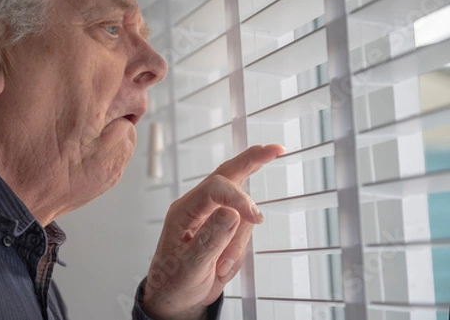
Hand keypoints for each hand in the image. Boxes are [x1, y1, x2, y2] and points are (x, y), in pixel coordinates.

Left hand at [142, 144, 284, 319]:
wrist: (174, 300)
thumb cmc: (173, 282)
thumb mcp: (189, 267)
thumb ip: (210, 240)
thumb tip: (232, 213)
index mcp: (183, 210)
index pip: (215, 188)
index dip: (239, 198)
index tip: (256, 217)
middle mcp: (198, 207)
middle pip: (228, 175)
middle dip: (251, 161)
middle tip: (275, 149)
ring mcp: (212, 217)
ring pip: (243, 217)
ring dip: (237, 246)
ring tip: (219, 269)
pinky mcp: (223, 229)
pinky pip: (244, 233)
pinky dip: (238, 253)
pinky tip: (221, 267)